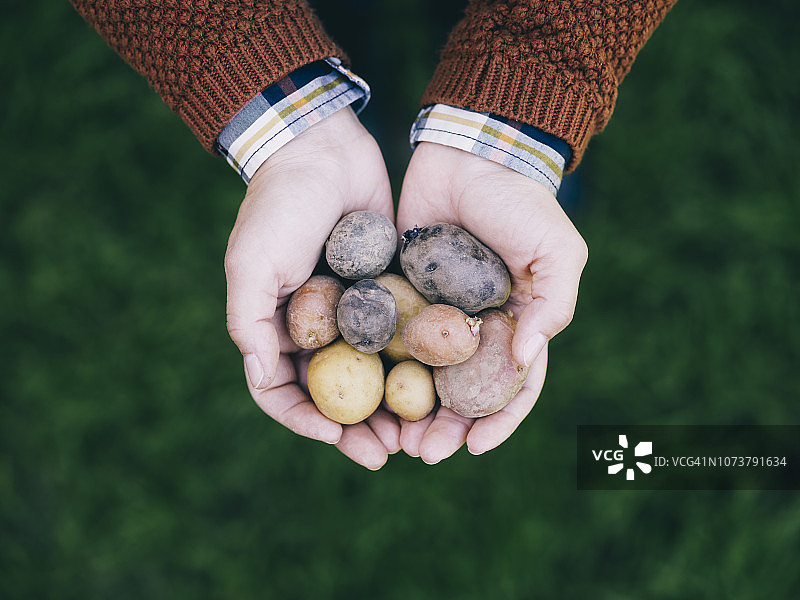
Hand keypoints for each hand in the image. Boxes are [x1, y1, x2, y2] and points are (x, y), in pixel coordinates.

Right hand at [224, 108, 399, 469]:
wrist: (322, 149)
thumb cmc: (279, 205)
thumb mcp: (250, 261)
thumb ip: (248, 320)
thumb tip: (260, 377)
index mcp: (275, 328)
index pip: (283, 392)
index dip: (307, 421)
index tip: (338, 437)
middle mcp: (313, 328)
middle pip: (335, 394)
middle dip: (358, 427)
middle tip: (388, 450)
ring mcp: (352, 313)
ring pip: (372, 375)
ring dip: (391, 407)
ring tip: (417, 432)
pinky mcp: (386, 292)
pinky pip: (401, 337)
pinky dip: (415, 365)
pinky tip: (439, 385)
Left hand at [396, 142, 587, 462]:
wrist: (469, 152)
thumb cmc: (521, 203)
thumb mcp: (556, 252)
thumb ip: (550, 308)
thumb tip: (525, 362)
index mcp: (516, 323)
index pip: (511, 386)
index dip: (497, 421)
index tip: (474, 448)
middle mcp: (474, 326)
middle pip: (460, 391)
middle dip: (446, 426)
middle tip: (423, 452)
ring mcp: (435, 312)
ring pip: (421, 375)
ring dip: (410, 410)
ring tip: (394, 437)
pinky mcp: (400, 292)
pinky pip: (388, 336)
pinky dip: (381, 368)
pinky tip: (366, 391)